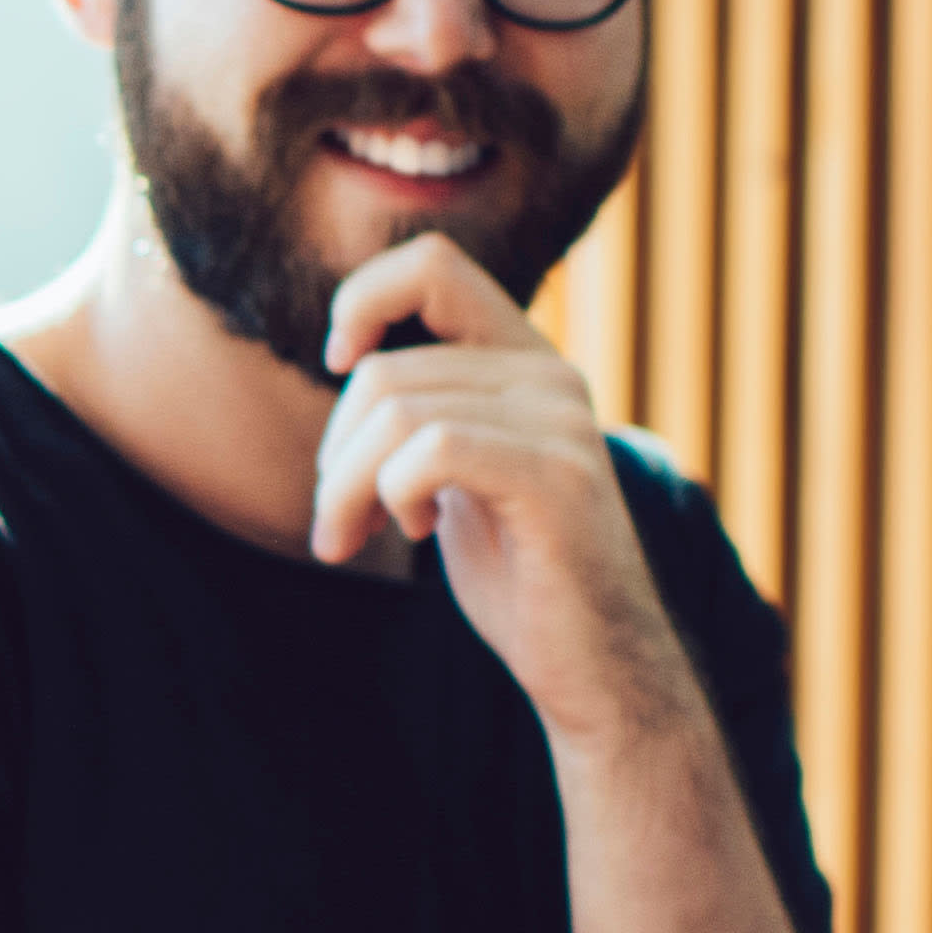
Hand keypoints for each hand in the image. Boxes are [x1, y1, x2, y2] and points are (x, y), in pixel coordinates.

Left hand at [312, 236, 699, 752]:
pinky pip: (432, 451)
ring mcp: (561, 424)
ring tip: (351, 538)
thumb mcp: (464, 473)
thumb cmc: (520, 576)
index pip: (434, 264)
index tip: (338, 363)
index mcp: (527, 363)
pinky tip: (415, 532)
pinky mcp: (555, 479)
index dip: (364, 299)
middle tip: (334, 526)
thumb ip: (430, 411)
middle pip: (387, 371)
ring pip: (397, 413)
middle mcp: (551, 377)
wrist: (598, 668)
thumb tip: (352, 363)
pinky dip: (391, 493)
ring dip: (345, 488)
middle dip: (333, 456)